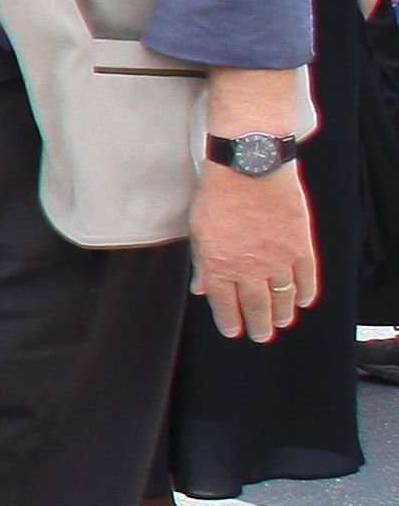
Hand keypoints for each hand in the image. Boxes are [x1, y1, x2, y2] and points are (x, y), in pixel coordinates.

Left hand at [192, 160, 319, 341]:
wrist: (249, 168)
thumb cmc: (218, 195)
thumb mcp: (199, 231)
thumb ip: (202, 263)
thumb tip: (201, 288)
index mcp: (219, 265)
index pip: (225, 304)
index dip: (230, 321)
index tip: (234, 331)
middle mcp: (249, 268)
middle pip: (256, 307)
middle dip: (258, 326)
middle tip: (261, 336)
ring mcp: (278, 259)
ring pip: (283, 297)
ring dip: (282, 314)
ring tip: (281, 322)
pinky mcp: (300, 247)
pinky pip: (306, 278)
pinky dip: (306, 292)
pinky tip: (303, 301)